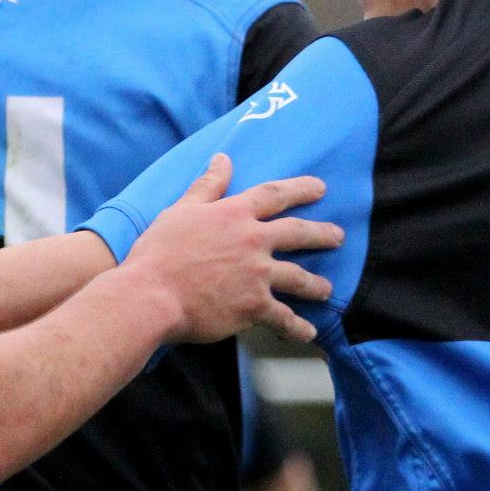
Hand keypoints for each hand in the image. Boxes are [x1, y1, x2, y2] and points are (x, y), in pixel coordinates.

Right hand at [125, 155, 339, 342]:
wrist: (151, 295)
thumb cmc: (158, 253)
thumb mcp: (180, 211)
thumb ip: (207, 186)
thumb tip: (223, 159)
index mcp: (234, 214)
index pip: (275, 195)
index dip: (300, 189)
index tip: (320, 188)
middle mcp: (253, 241)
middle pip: (297, 232)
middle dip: (321, 234)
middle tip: (338, 236)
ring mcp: (257, 275)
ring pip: (298, 278)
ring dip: (315, 284)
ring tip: (326, 289)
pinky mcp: (254, 307)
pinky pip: (284, 318)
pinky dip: (298, 327)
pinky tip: (308, 332)